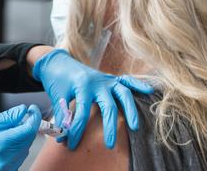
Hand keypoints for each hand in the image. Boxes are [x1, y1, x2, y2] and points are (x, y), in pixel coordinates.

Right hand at [0, 104, 40, 170]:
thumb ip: (6, 118)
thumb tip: (22, 110)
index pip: (27, 130)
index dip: (33, 117)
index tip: (33, 109)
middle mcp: (4, 160)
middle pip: (28, 140)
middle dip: (28, 126)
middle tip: (21, 116)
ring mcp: (5, 169)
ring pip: (24, 149)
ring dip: (22, 137)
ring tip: (7, 130)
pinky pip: (18, 158)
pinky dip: (16, 148)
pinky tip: (4, 142)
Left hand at [32, 49, 153, 149]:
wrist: (57, 61)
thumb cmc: (57, 80)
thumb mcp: (56, 97)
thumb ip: (61, 116)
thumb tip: (63, 137)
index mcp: (81, 86)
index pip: (81, 112)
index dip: (76, 130)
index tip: (72, 144)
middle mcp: (97, 82)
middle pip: (108, 106)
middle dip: (110, 126)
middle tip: (109, 145)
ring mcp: (106, 79)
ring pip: (123, 93)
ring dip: (130, 110)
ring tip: (134, 127)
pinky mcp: (110, 78)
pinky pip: (127, 80)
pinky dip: (138, 85)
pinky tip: (149, 91)